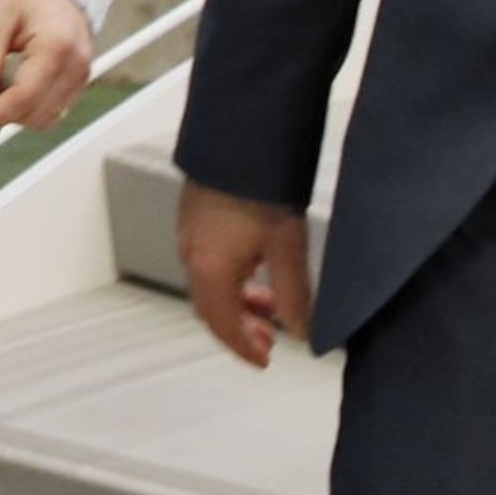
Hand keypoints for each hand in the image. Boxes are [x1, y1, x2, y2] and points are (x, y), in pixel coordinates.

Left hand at [0, 0, 94, 139]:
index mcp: (56, 47)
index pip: (24, 97)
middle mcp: (76, 66)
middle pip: (35, 114)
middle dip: (3, 111)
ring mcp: (82, 76)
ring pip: (45, 117)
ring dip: (17, 111)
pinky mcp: (80, 82)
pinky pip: (53, 109)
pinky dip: (30, 107)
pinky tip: (15, 85)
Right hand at [176, 179, 314, 368]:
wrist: (242, 134)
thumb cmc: (261, 186)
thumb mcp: (287, 246)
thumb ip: (294, 295)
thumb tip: (305, 334)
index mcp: (209, 269)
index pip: (222, 325)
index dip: (243, 348)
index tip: (264, 360)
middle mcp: (191, 253)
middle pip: (211, 307)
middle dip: (240, 327)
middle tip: (271, 338)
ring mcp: (190, 231)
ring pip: (210, 283)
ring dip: (238, 301)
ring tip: (270, 302)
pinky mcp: (196, 213)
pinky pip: (207, 259)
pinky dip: (231, 277)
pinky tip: (256, 266)